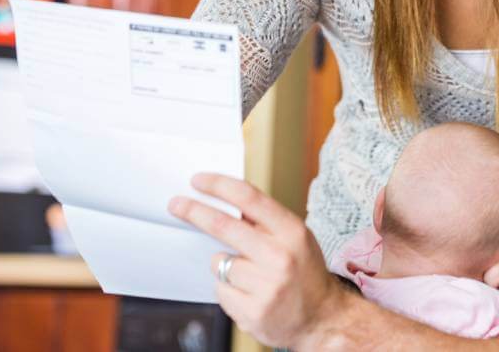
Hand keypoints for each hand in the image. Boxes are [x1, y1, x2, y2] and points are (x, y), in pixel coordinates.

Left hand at [168, 173, 342, 348]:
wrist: (322, 318)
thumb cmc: (304, 272)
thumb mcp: (295, 237)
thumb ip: (265, 220)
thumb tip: (227, 202)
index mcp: (292, 232)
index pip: (250, 198)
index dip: (219, 186)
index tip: (198, 180)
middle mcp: (280, 258)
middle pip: (224, 226)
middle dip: (194, 211)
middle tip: (176, 204)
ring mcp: (266, 287)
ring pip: (219, 263)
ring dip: (224, 264)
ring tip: (249, 276)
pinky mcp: (252, 313)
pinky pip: (221, 290)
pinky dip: (228, 290)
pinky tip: (249, 294)